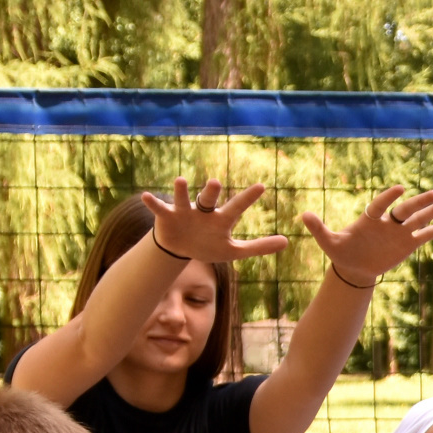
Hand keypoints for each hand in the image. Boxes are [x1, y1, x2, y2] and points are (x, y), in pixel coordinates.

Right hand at [139, 177, 288, 264]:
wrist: (181, 249)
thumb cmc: (209, 245)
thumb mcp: (234, 250)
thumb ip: (259, 247)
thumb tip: (286, 242)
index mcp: (220, 219)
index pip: (237, 207)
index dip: (248, 198)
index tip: (262, 186)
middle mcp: (203, 211)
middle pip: (208, 199)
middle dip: (210, 191)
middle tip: (215, 183)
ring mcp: (184, 211)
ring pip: (183, 198)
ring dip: (181, 191)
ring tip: (181, 181)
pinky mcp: (166, 216)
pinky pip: (158, 207)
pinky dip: (152, 202)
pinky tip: (146, 196)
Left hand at [300, 185, 432, 289]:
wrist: (354, 267)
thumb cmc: (341, 252)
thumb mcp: (328, 242)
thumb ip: (319, 228)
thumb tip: (303, 215)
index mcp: (369, 219)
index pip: (381, 205)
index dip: (389, 198)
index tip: (400, 189)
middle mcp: (387, 222)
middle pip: (406, 210)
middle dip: (420, 202)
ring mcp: (399, 232)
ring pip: (418, 219)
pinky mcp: (407, 244)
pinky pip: (425, 234)